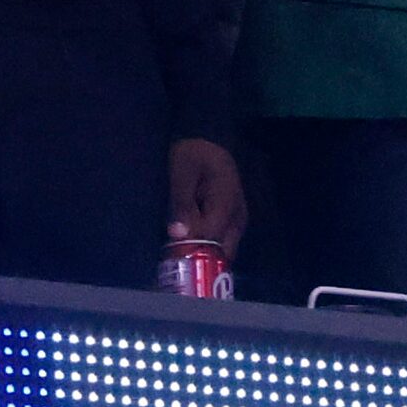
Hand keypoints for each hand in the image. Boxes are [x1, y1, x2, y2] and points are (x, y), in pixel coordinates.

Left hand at [167, 137, 247, 254]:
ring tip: (176, 259)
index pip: (210, 241)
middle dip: (199, 262)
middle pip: (221, 254)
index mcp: (227, 205)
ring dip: (200, 257)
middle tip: (173, 266)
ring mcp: (235, 222)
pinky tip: (185, 248)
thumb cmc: (193, 154)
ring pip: (221, 251)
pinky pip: (218, 243)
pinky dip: (203, 249)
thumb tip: (177, 234)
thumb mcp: (182, 175)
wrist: (206, 140)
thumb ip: (181, 204)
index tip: (169, 260)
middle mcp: (236, 218)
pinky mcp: (229, 222)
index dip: (190, 253)